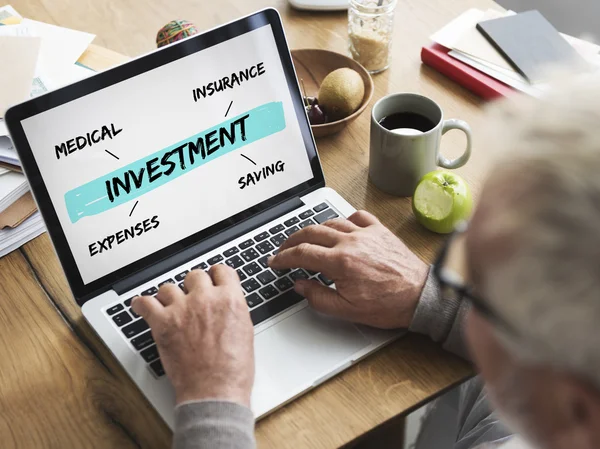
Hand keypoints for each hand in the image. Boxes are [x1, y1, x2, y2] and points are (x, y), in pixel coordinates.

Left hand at [132, 265, 253, 405]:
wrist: (215, 391)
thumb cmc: (232, 370)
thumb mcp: (245, 331)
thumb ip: (233, 310)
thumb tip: (225, 304)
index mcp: (230, 299)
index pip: (221, 271)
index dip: (216, 276)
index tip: (212, 280)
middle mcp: (206, 299)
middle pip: (195, 276)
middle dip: (194, 286)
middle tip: (192, 298)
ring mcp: (183, 309)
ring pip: (169, 287)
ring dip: (169, 296)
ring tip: (169, 306)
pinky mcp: (163, 323)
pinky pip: (145, 303)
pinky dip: (142, 304)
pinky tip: (142, 306)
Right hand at [269, 210, 427, 328]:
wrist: (420, 296)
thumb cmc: (388, 304)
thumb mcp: (347, 310)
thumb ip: (318, 297)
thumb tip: (300, 285)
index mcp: (340, 262)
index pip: (301, 254)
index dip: (283, 257)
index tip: (275, 261)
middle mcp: (351, 242)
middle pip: (311, 232)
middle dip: (291, 240)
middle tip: (283, 248)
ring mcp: (366, 233)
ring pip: (331, 222)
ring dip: (314, 229)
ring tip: (306, 238)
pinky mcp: (379, 231)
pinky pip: (358, 216)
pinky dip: (344, 219)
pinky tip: (340, 227)